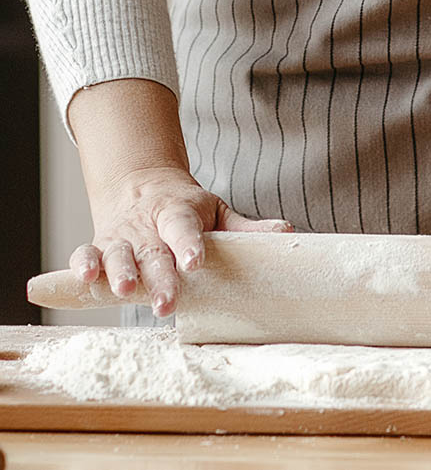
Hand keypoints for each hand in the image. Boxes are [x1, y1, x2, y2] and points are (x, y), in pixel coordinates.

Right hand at [70, 166, 291, 317]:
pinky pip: (86, 254)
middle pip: (153, 251)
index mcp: (178, 212)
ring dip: (119, 272)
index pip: (184, 227)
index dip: (189, 243)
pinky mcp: (100, 246)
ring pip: (118, 254)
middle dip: (158, 277)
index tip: (196, 262)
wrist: (142, 188)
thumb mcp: (217, 211)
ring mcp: (122, 236)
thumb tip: (287, 231)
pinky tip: (86, 280)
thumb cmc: (188, 209)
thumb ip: (246, 227)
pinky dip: (82, 265)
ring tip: (124, 291)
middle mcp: (147, 225)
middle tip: (166, 303)